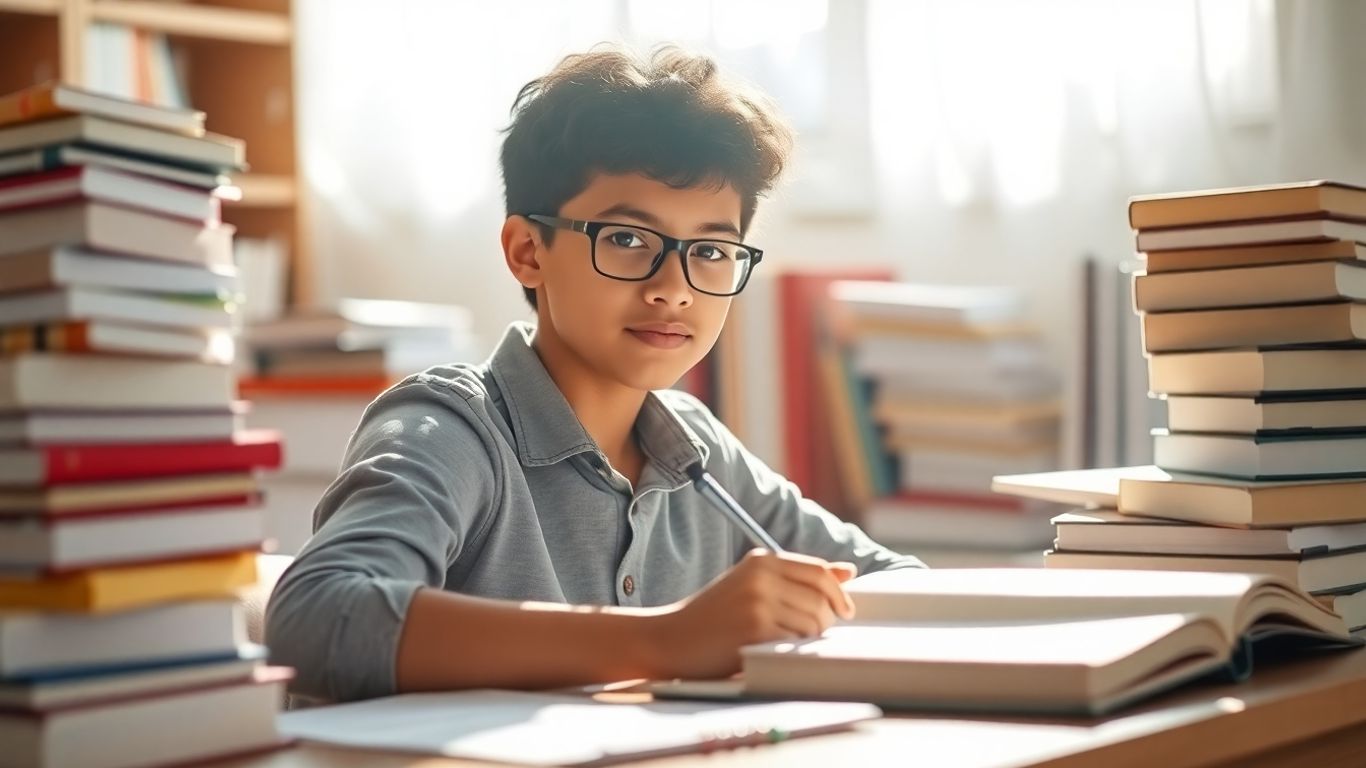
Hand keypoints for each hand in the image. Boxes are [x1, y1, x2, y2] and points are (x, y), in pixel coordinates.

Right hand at [649, 549, 856, 678]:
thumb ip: (798, 577)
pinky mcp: (756, 628)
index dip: (838, 594)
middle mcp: (762, 575)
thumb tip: (849, 571)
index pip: (819, 572)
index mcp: (762, 559)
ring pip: (814, 622)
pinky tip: (772, 650)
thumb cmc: (713, 615)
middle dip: (825, 620)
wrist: (670, 638)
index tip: (844, 610)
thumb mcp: (753, 585)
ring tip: (784, 642)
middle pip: (822, 598)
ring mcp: (759, 601)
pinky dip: (792, 650)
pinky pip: (796, 641)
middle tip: (809, 633)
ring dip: (808, 638)